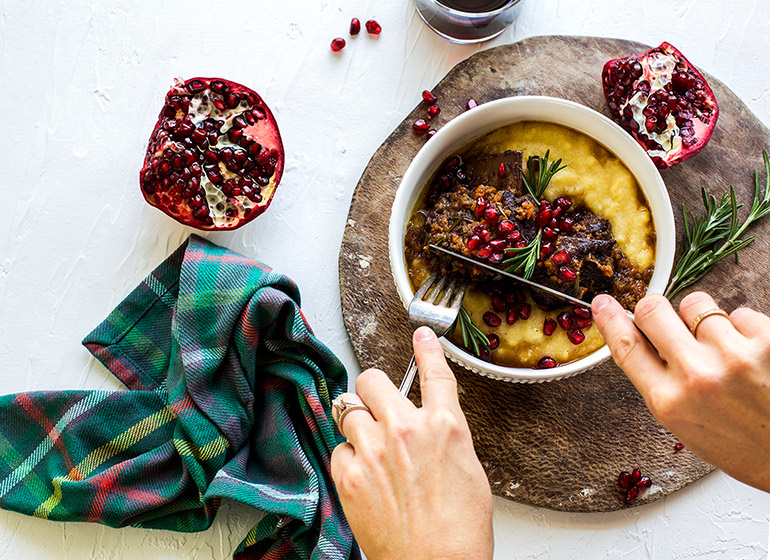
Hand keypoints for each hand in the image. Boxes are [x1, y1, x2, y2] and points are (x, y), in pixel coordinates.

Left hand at [330, 327, 492, 559]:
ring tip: (370, 446)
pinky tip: (363, 475)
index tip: (422, 335)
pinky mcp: (349, 475)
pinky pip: (338, 449)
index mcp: (445, 426)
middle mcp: (406, 430)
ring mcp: (373, 451)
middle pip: (372, 380)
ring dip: (357, 422)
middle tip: (376, 402)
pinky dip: (347, 457)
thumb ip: (444, 436)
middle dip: (373, 388)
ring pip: (348, 409)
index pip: (435, 373)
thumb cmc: (459, 530)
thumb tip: (429, 423)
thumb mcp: (467, 470)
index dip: (427, 349)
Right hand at [592, 292, 769, 491]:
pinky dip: (743, 328)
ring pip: (697, 304)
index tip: (603, 303)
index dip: (610, 320)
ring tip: (724, 351)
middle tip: (668, 321)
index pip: (626, 347)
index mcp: (668, 402)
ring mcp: (733, 355)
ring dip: (705, 321)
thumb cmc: (743, 444)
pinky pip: (740, 311)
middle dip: (655, 310)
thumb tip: (641, 338)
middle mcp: (696, 376)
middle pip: (653, 310)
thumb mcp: (685, 423)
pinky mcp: (768, 340)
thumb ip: (659, 382)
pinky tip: (751, 354)